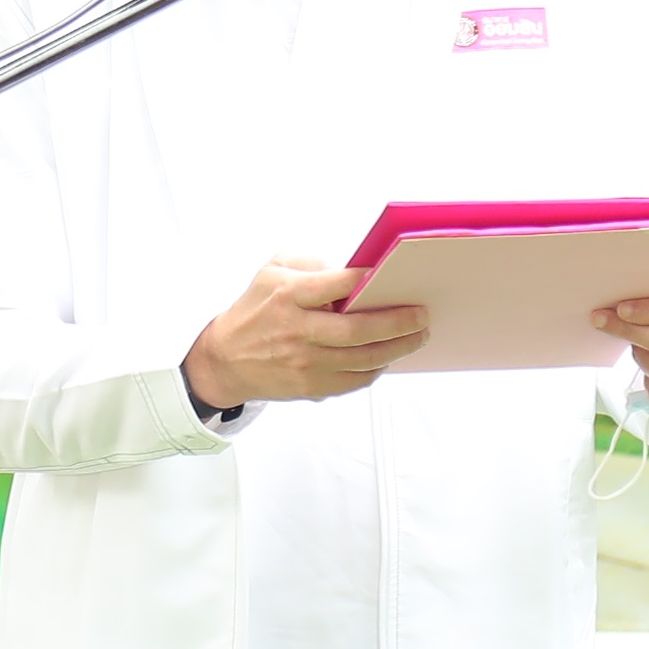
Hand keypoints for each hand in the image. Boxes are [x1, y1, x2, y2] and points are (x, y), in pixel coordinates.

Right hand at [183, 256, 427, 407]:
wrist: (226, 360)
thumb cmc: (256, 308)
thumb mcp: (273, 270)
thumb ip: (312, 262)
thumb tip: (353, 270)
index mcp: (289, 295)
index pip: (336, 284)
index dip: (367, 278)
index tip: (391, 274)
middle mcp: (298, 330)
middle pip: (358, 329)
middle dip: (398, 322)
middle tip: (422, 315)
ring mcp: (305, 362)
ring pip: (363, 359)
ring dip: (397, 348)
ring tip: (418, 336)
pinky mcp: (310, 387)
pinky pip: (354, 381)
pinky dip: (377, 369)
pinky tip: (390, 356)